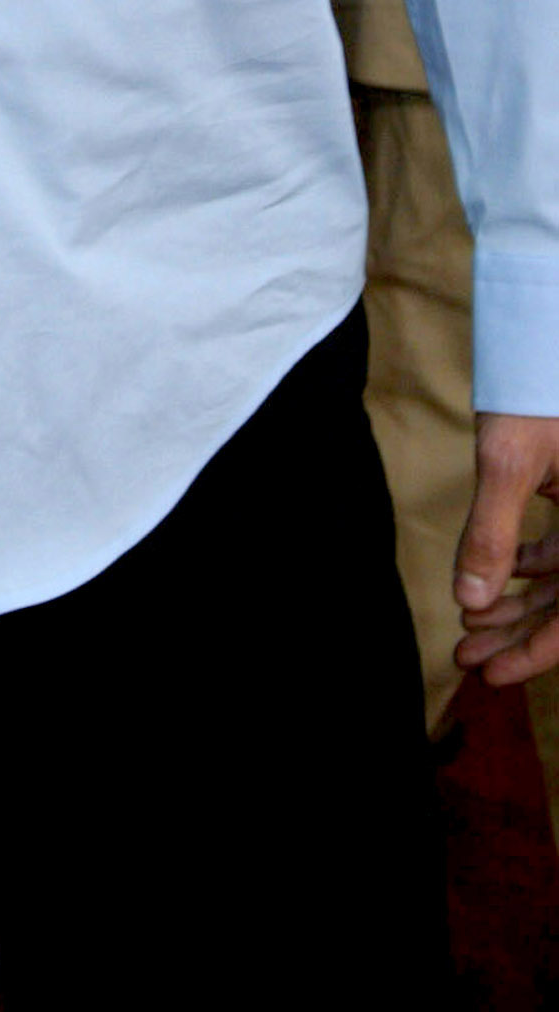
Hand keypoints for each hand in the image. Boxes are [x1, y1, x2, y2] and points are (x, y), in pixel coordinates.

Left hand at [452, 413, 558, 687]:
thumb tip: (469, 599)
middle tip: (465, 656)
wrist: (546, 338)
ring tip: (468, 624)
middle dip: (517, 636)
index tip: (490, 674)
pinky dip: (525, 571)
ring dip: (517, 606)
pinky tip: (488, 583)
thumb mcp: (509, 461)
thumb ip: (491, 531)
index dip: (535, 654)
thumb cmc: (536, 391)